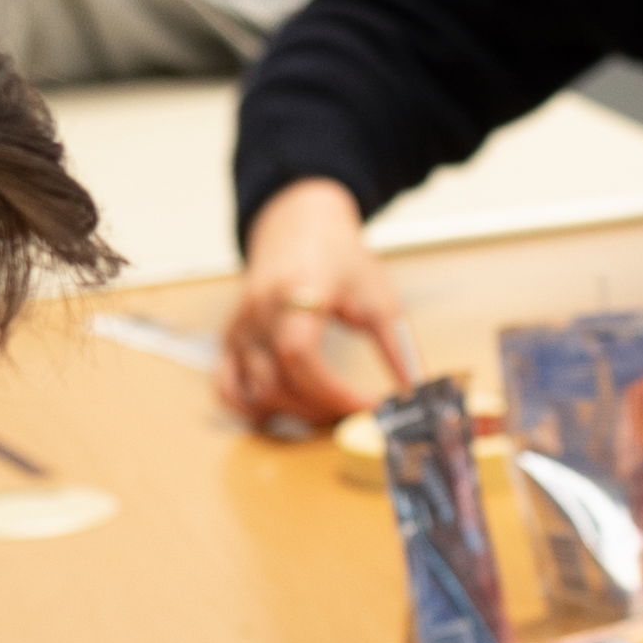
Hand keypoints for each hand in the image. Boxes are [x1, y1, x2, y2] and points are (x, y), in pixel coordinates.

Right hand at [222, 184, 412, 436]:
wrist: (298, 226)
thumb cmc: (338, 258)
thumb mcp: (376, 295)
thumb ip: (397, 347)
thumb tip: (415, 392)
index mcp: (295, 292)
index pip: (299, 355)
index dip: (334, 392)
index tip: (371, 408)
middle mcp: (259, 312)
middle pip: (278, 382)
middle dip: (321, 409)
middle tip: (356, 416)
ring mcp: (240, 328)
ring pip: (254, 392)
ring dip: (293, 415)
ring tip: (328, 412)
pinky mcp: (230, 340)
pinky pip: (227, 388)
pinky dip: (251, 410)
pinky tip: (285, 414)